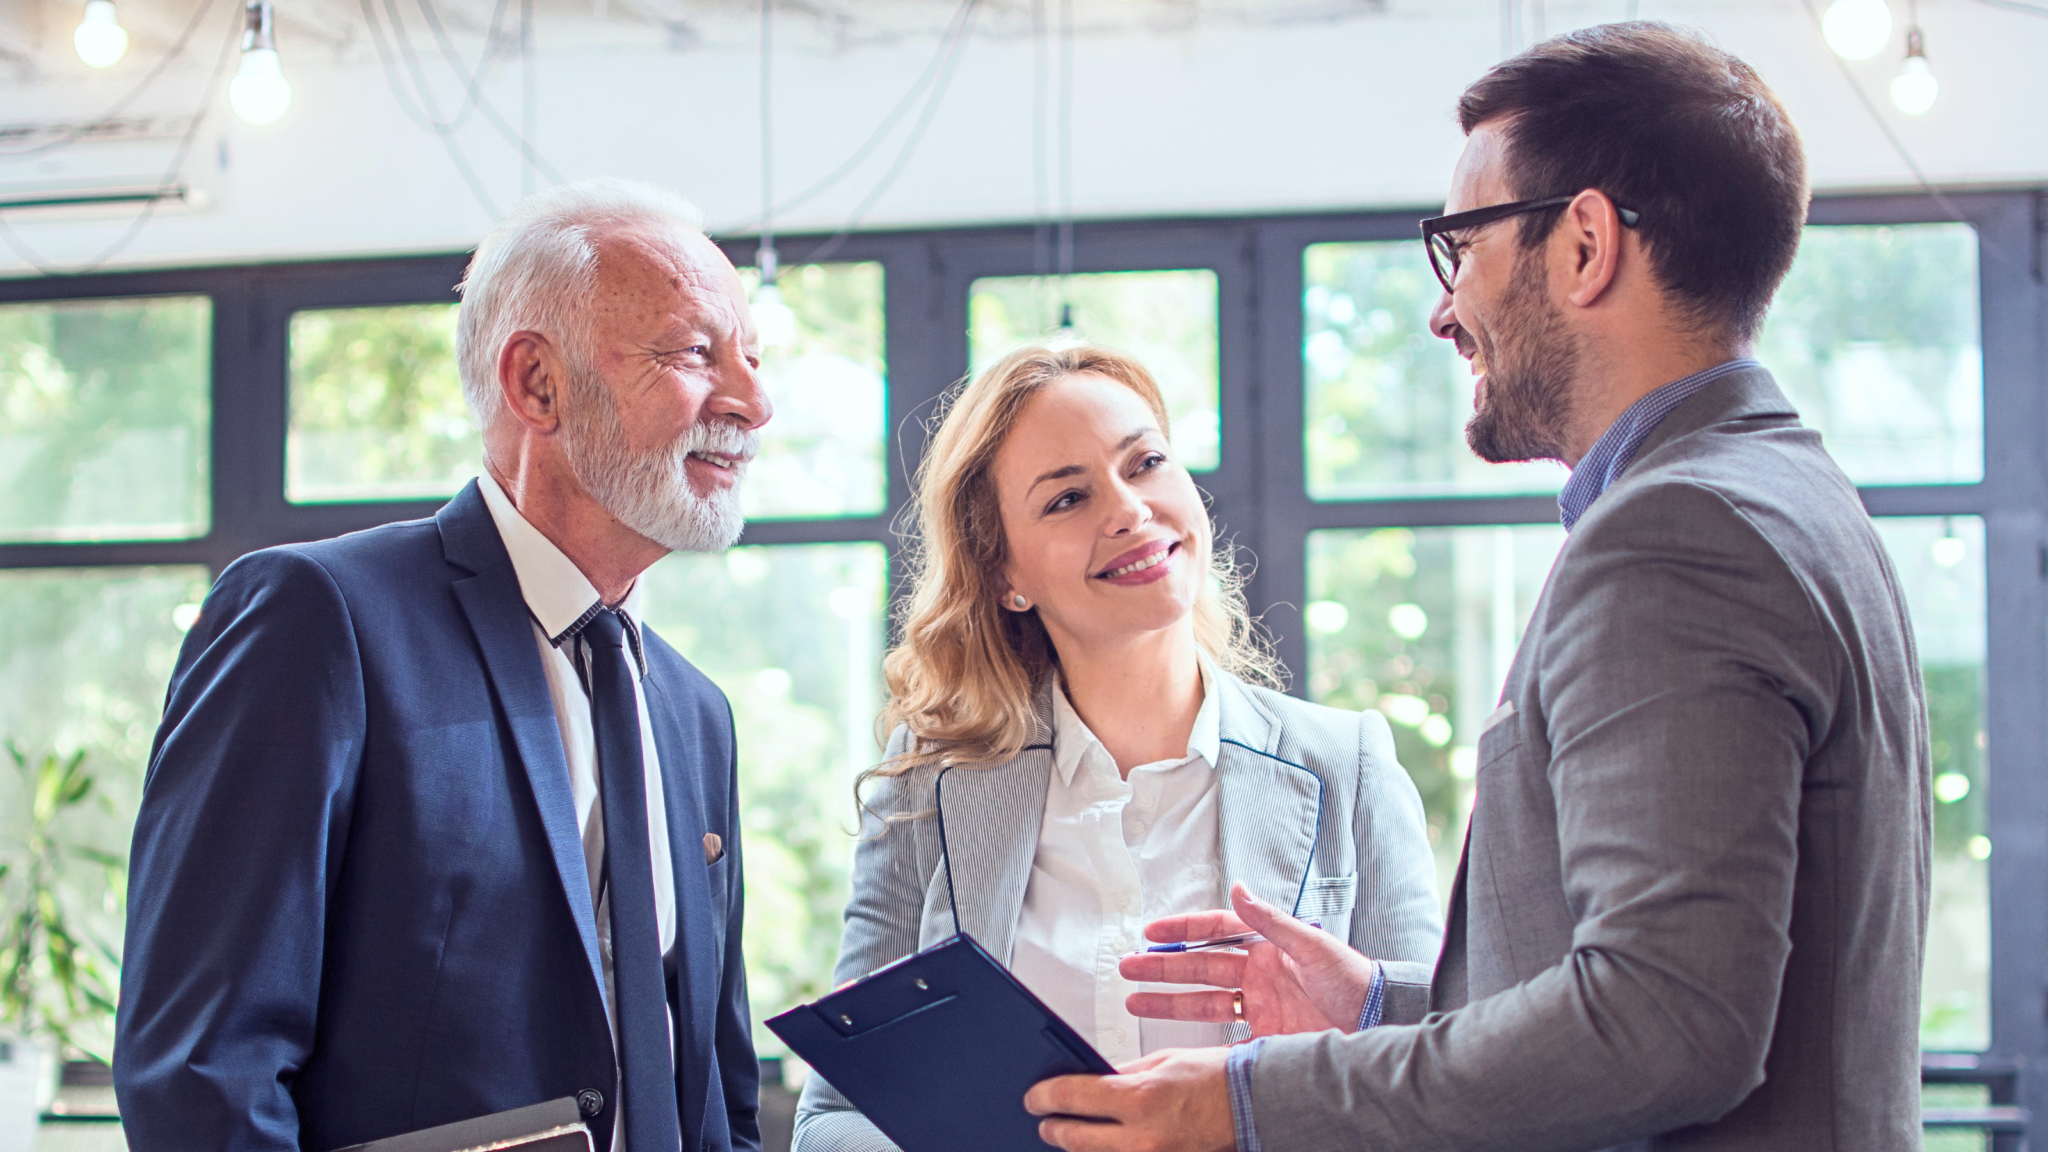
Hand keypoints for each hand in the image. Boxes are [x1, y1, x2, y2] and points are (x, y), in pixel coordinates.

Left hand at [1025, 1047, 1235, 1151]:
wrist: (1254, 1106)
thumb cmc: (1216, 1079)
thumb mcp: (1163, 1061)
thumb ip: (1123, 1073)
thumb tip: (1090, 1080)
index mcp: (1139, 1097)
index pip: (1072, 1098)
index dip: (1044, 1097)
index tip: (1033, 1097)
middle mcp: (1142, 1136)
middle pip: (1074, 1139)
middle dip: (1053, 1129)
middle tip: (1044, 1121)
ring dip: (1078, 1147)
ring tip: (1069, 1135)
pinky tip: (1103, 1145)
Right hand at [1120, 883, 1377, 1037]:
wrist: (1378, 1020)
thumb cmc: (1353, 978)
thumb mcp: (1311, 946)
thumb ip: (1270, 920)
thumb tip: (1240, 888)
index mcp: (1266, 947)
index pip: (1215, 932)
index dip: (1182, 931)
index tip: (1152, 932)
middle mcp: (1258, 974)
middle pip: (1199, 968)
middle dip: (1162, 967)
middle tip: (1128, 966)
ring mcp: (1260, 1005)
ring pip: (1203, 1002)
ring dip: (1169, 1000)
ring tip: (1134, 1000)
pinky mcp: (1266, 1035)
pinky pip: (1225, 1035)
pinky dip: (1200, 1038)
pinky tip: (1175, 1037)